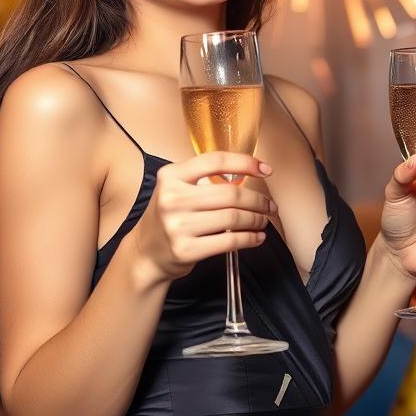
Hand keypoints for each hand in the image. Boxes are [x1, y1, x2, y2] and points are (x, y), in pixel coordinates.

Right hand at [130, 152, 278, 284]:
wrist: (146, 253)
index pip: (215, 161)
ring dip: (256, 219)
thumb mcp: (175, 189)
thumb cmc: (168, 217)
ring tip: (263, 220)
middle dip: (257, 200)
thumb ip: (202, 178)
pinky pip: (229, 242)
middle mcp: (172, 198)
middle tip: (269, 205)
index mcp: (171, 176)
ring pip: (233, 218)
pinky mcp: (186, 250)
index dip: (245, 163)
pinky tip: (256, 237)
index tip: (265, 169)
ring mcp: (178, 226)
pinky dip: (249, 239)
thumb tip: (245, 173)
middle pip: (230, 194)